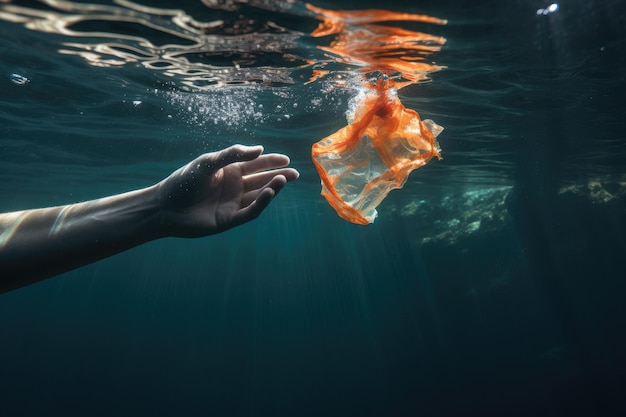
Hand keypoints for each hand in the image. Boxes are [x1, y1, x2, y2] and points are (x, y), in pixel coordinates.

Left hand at [155, 144, 298, 236]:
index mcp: (229, 171)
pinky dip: (261, 203)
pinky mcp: (230, 220)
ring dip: (272, 188)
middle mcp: (234, 187)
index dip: (272, 161)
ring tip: (283, 180)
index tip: (286, 159)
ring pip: (259, 195)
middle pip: (262, 180)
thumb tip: (260, 150)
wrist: (165, 208)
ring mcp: (233, 203)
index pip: (256, 164)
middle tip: (294, 174)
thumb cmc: (183, 182)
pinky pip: (250, 212)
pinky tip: (269, 193)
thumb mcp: (207, 163)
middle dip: (279, 176)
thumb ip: (232, 155)